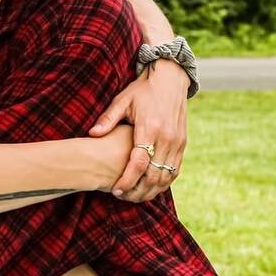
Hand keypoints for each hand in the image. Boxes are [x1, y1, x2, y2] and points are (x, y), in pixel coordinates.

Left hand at [89, 60, 188, 200]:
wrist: (170, 80)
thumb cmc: (143, 90)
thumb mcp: (123, 100)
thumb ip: (108, 118)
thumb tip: (92, 134)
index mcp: (150, 128)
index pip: (139, 163)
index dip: (128, 180)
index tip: (116, 189)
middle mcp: (167, 138)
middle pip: (154, 175)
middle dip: (138, 190)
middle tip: (122, 196)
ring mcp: (177, 143)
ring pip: (166, 177)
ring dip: (151, 190)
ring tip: (134, 196)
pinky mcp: (183, 144)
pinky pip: (175, 170)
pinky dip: (164, 182)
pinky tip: (150, 187)